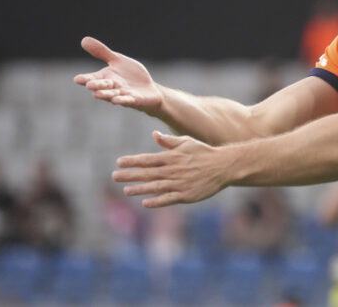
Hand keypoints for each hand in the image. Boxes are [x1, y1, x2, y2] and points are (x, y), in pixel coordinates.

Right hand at [74, 36, 162, 113]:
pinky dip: (122, 100)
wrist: (149, 89)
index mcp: (105, 78)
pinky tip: (116, 100)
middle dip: (96, 85)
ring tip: (97, 94)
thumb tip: (84, 39)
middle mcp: (112, 87)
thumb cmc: (131, 75)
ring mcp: (123, 95)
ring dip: (105, 95)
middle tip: (89, 84)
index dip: (85, 79)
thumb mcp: (118, 60)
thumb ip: (102, 52)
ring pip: (112, 95)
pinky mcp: (135, 100)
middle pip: (102, 87)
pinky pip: (127, 100)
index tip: (77, 79)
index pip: (92, 78)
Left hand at [112, 131, 228, 207]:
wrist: (223, 166)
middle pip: (147, 173)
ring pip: (155, 187)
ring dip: (139, 188)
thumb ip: (169, 141)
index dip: (132, 161)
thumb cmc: (204, 152)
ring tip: (126, 190)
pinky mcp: (186, 195)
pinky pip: (168, 199)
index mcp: (172, 157)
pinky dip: (156, 201)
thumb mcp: (187, 142)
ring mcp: (179, 184)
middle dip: (130, 175)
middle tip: (115, 176)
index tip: (119, 162)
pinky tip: (145, 202)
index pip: (148, 159)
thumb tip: (153, 134)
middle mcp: (173, 170)